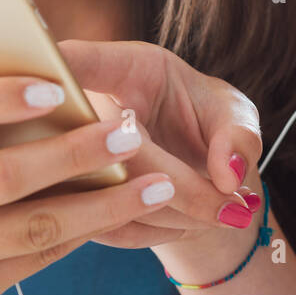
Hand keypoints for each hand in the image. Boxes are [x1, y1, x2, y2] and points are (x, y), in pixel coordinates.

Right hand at [0, 75, 176, 294]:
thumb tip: (46, 78)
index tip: (55, 87)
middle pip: (2, 176)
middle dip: (75, 153)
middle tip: (131, 132)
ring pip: (33, 227)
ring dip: (102, 205)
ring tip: (154, 185)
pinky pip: (35, 260)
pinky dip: (81, 233)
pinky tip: (117, 214)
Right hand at [57, 40, 263, 248]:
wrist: (197, 171)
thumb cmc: (208, 122)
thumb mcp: (234, 113)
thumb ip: (239, 134)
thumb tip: (227, 174)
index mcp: (123, 69)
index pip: (80, 61)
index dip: (59, 70)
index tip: (56, 82)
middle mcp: (86, 112)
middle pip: (106, 150)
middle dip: (179, 187)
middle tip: (232, 203)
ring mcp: (73, 161)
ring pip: (107, 199)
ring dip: (173, 216)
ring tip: (222, 210)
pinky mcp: (75, 205)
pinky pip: (109, 230)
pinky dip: (158, 233)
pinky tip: (189, 221)